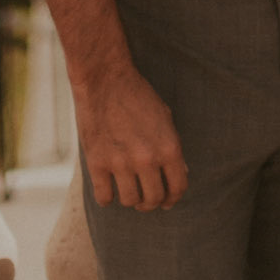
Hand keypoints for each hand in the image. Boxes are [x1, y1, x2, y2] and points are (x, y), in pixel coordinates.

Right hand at [76, 65, 187, 210]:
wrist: (105, 77)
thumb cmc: (137, 94)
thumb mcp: (164, 116)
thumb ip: (172, 147)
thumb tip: (182, 173)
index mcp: (168, 147)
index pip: (178, 188)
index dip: (173, 199)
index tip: (166, 202)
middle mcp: (147, 159)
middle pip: (154, 200)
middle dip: (151, 202)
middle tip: (145, 198)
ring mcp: (121, 163)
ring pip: (130, 201)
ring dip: (130, 199)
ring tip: (127, 188)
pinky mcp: (97, 163)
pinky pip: (104, 197)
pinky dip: (107, 197)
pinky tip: (107, 188)